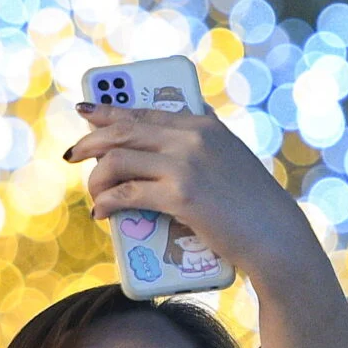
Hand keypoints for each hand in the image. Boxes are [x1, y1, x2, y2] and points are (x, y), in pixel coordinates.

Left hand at [65, 102, 320, 282]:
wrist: (274, 236)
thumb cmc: (251, 204)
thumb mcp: (230, 157)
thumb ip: (204, 140)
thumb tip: (175, 126)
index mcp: (202, 124)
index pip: (143, 111)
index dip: (108, 111)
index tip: (85, 113)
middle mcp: (191, 137)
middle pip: (123, 132)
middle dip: (90, 142)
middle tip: (73, 155)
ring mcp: (185, 165)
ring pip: (117, 161)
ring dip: (96, 179)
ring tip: (94, 195)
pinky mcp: (180, 196)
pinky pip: (126, 194)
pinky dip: (106, 203)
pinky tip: (101, 213)